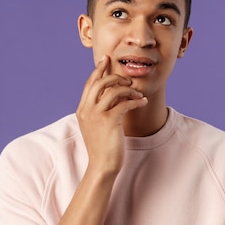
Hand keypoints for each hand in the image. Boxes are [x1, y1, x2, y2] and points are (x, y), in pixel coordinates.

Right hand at [76, 55, 147, 174]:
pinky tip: (142, 102)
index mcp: (82, 110)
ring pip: (113, 90)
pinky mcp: (108, 121)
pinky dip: (135, 101)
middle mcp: (86, 110)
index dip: (98, 70)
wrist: (102, 165)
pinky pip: (124, 103)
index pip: (90, 84)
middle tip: (127, 79)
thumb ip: (99, 110)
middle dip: (115, 76)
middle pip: (100, 82)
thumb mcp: (96, 125)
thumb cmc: (102, 147)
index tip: (106, 59)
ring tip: (138, 94)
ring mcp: (96, 115)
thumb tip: (110, 94)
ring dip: (128, 89)